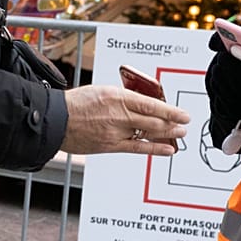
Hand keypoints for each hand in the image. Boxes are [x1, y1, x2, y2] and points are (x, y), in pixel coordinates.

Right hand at [59, 84, 190, 156]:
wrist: (56, 120)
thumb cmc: (76, 104)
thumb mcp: (102, 91)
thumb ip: (123, 98)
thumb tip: (142, 104)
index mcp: (117, 96)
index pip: (151, 104)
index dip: (170, 110)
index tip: (182, 114)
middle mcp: (118, 114)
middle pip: (153, 120)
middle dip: (172, 123)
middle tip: (184, 125)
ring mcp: (115, 131)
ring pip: (148, 133)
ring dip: (167, 134)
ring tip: (179, 134)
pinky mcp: (110, 145)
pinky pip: (137, 148)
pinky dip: (154, 149)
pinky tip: (166, 149)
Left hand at [204, 35, 240, 149]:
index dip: (233, 62)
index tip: (229, 50)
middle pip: (228, 81)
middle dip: (224, 65)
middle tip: (225, 54)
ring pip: (220, 89)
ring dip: (219, 74)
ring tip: (223, 64)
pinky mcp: (239, 113)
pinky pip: (220, 98)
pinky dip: (218, 86)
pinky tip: (223, 78)